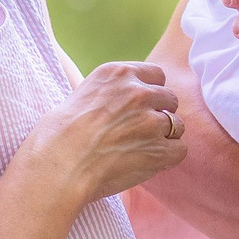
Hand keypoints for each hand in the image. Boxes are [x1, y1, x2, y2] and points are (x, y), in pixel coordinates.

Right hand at [23, 61, 185, 201]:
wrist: (58, 165)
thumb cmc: (58, 135)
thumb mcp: (82, 94)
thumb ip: (111, 92)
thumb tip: (125, 101)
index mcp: (118, 73)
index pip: (156, 74)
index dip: (151, 92)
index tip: (141, 107)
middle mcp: (138, 92)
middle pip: (170, 98)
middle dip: (159, 114)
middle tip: (138, 132)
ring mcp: (151, 120)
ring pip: (177, 125)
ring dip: (164, 137)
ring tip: (139, 150)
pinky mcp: (158, 149)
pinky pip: (179, 150)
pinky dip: (167, 158)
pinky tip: (148, 163)